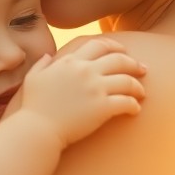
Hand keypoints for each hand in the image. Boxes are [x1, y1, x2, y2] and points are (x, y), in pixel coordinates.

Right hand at [14, 37, 145, 146]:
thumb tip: (48, 56)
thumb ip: (42, 64)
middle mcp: (85, 71)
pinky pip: (126, 102)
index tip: (123, 52)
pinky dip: (134, 105)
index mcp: (70, 61)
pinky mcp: (102, 107)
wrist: (38, 129)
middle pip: (119, 59)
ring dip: (137, 86)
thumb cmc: (33, 106)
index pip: (98, 44)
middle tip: (142, 69)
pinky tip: (135, 110)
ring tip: (141, 92)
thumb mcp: (32, 78)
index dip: (114, 46)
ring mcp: (95, 89)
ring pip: (127, 81)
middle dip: (133, 63)